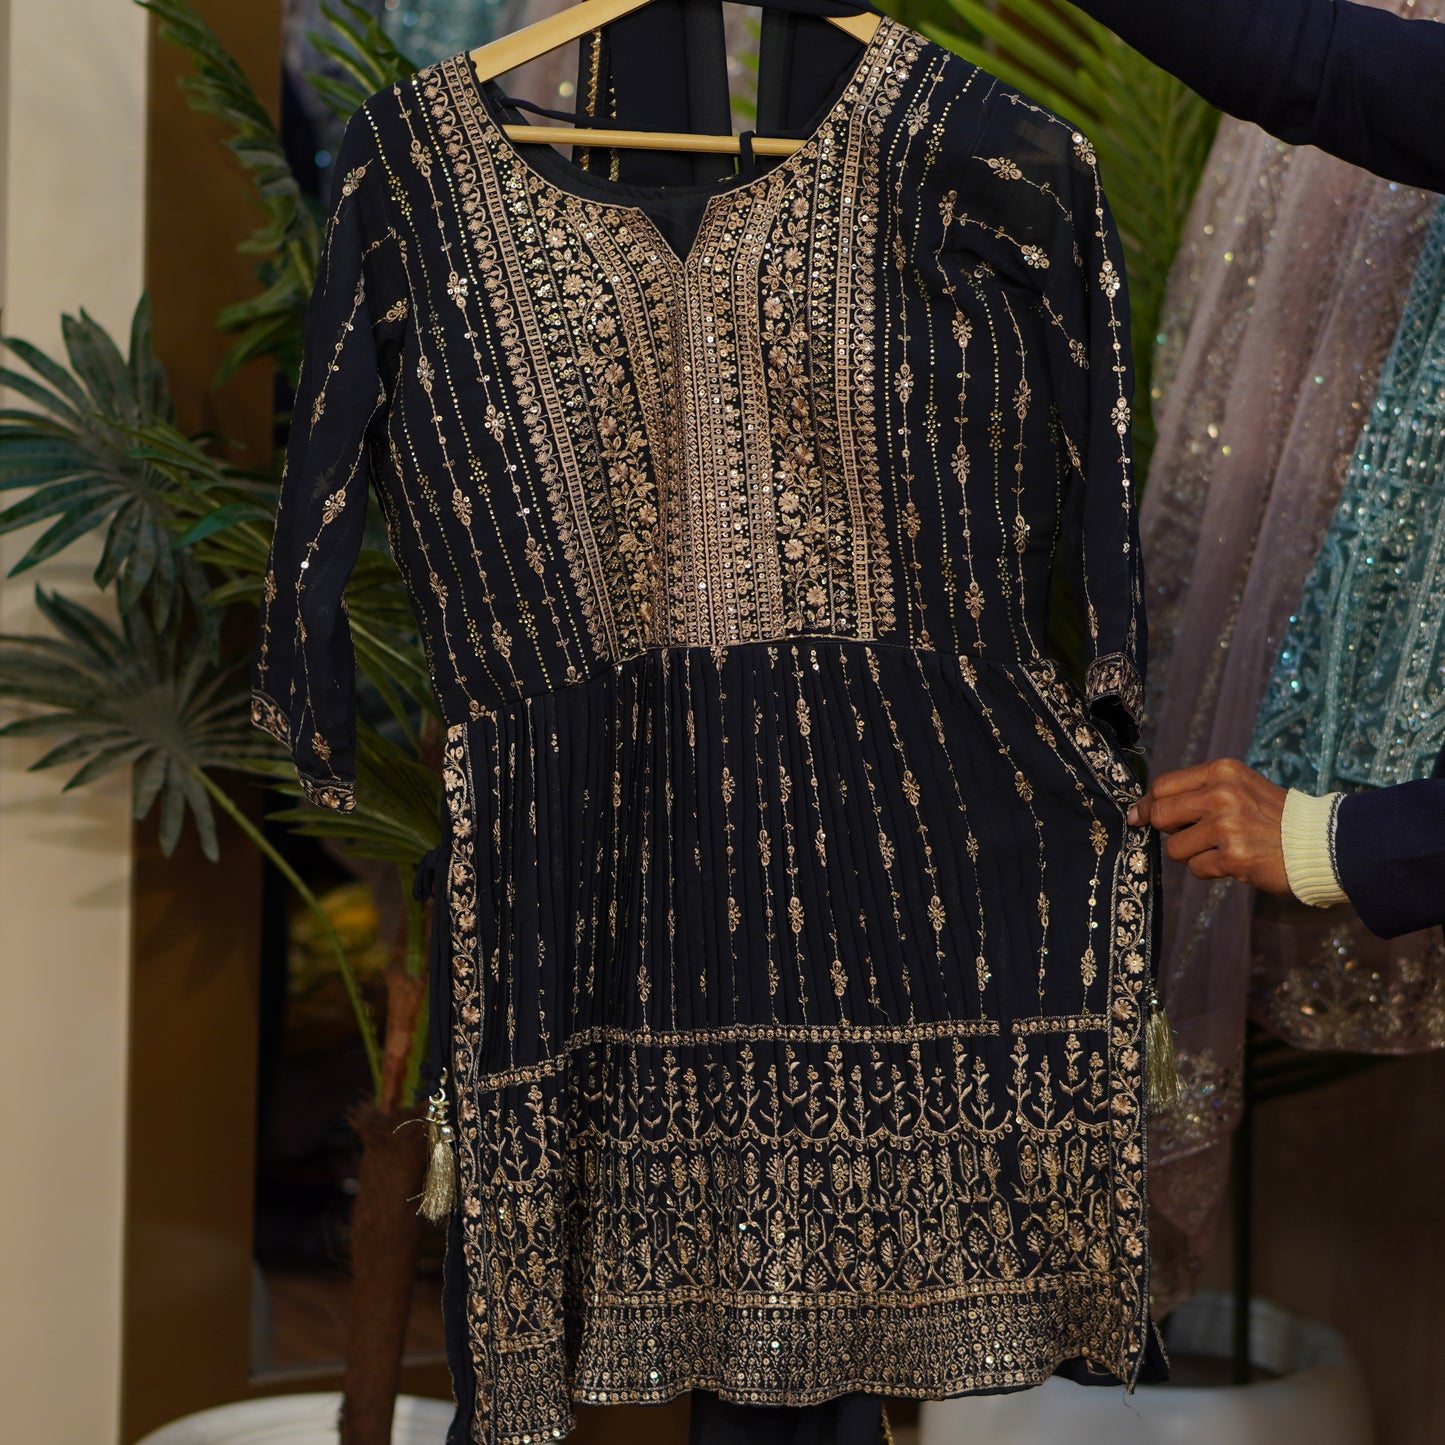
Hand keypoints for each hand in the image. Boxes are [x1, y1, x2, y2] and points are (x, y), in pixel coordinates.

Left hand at [1127, 758, 1290, 893]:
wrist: (1320, 841)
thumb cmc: (1271, 816)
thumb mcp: (1237, 786)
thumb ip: (1194, 792)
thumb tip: (1140, 810)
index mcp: (1222, 772)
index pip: (1162, 786)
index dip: (1148, 804)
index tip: (1142, 816)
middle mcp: (1223, 794)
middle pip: (1160, 814)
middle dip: (1167, 830)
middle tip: (1189, 834)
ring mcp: (1228, 826)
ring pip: (1175, 847)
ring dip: (1191, 853)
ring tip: (1219, 847)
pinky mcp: (1235, 857)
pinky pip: (1196, 868)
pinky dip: (1209, 869)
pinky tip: (1233, 861)